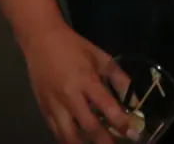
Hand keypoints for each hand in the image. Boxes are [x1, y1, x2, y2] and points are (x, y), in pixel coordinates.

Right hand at [25, 26, 133, 143]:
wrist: (40, 40)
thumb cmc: (73, 46)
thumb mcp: (100, 57)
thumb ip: (118, 78)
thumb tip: (132, 99)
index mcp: (86, 79)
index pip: (107, 106)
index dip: (122, 122)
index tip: (133, 133)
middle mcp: (70, 95)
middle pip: (89, 126)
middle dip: (104, 141)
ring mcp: (54, 104)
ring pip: (68, 135)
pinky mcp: (43, 108)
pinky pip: (55, 131)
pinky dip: (66, 139)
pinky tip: (76, 141)